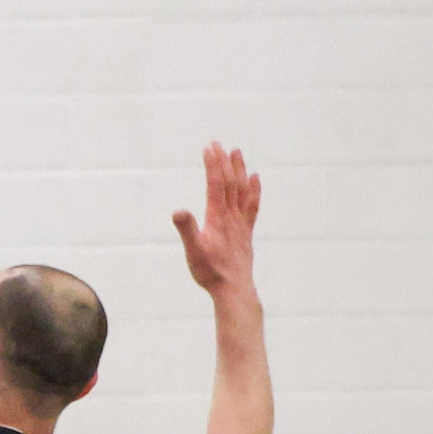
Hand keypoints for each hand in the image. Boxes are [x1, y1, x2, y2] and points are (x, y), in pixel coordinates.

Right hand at [171, 143, 262, 301]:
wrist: (234, 290)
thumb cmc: (211, 272)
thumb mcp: (193, 252)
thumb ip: (187, 230)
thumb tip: (178, 211)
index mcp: (218, 218)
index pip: (216, 184)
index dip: (212, 165)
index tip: (209, 148)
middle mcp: (232, 217)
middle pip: (230, 183)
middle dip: (223, 162)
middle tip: (218, 144)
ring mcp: (241, 223)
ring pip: (242, 190)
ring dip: (239, 170)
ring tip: (236, 152)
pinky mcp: (246, 232)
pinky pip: (251, 205)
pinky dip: (253, 189)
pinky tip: (255, 179)